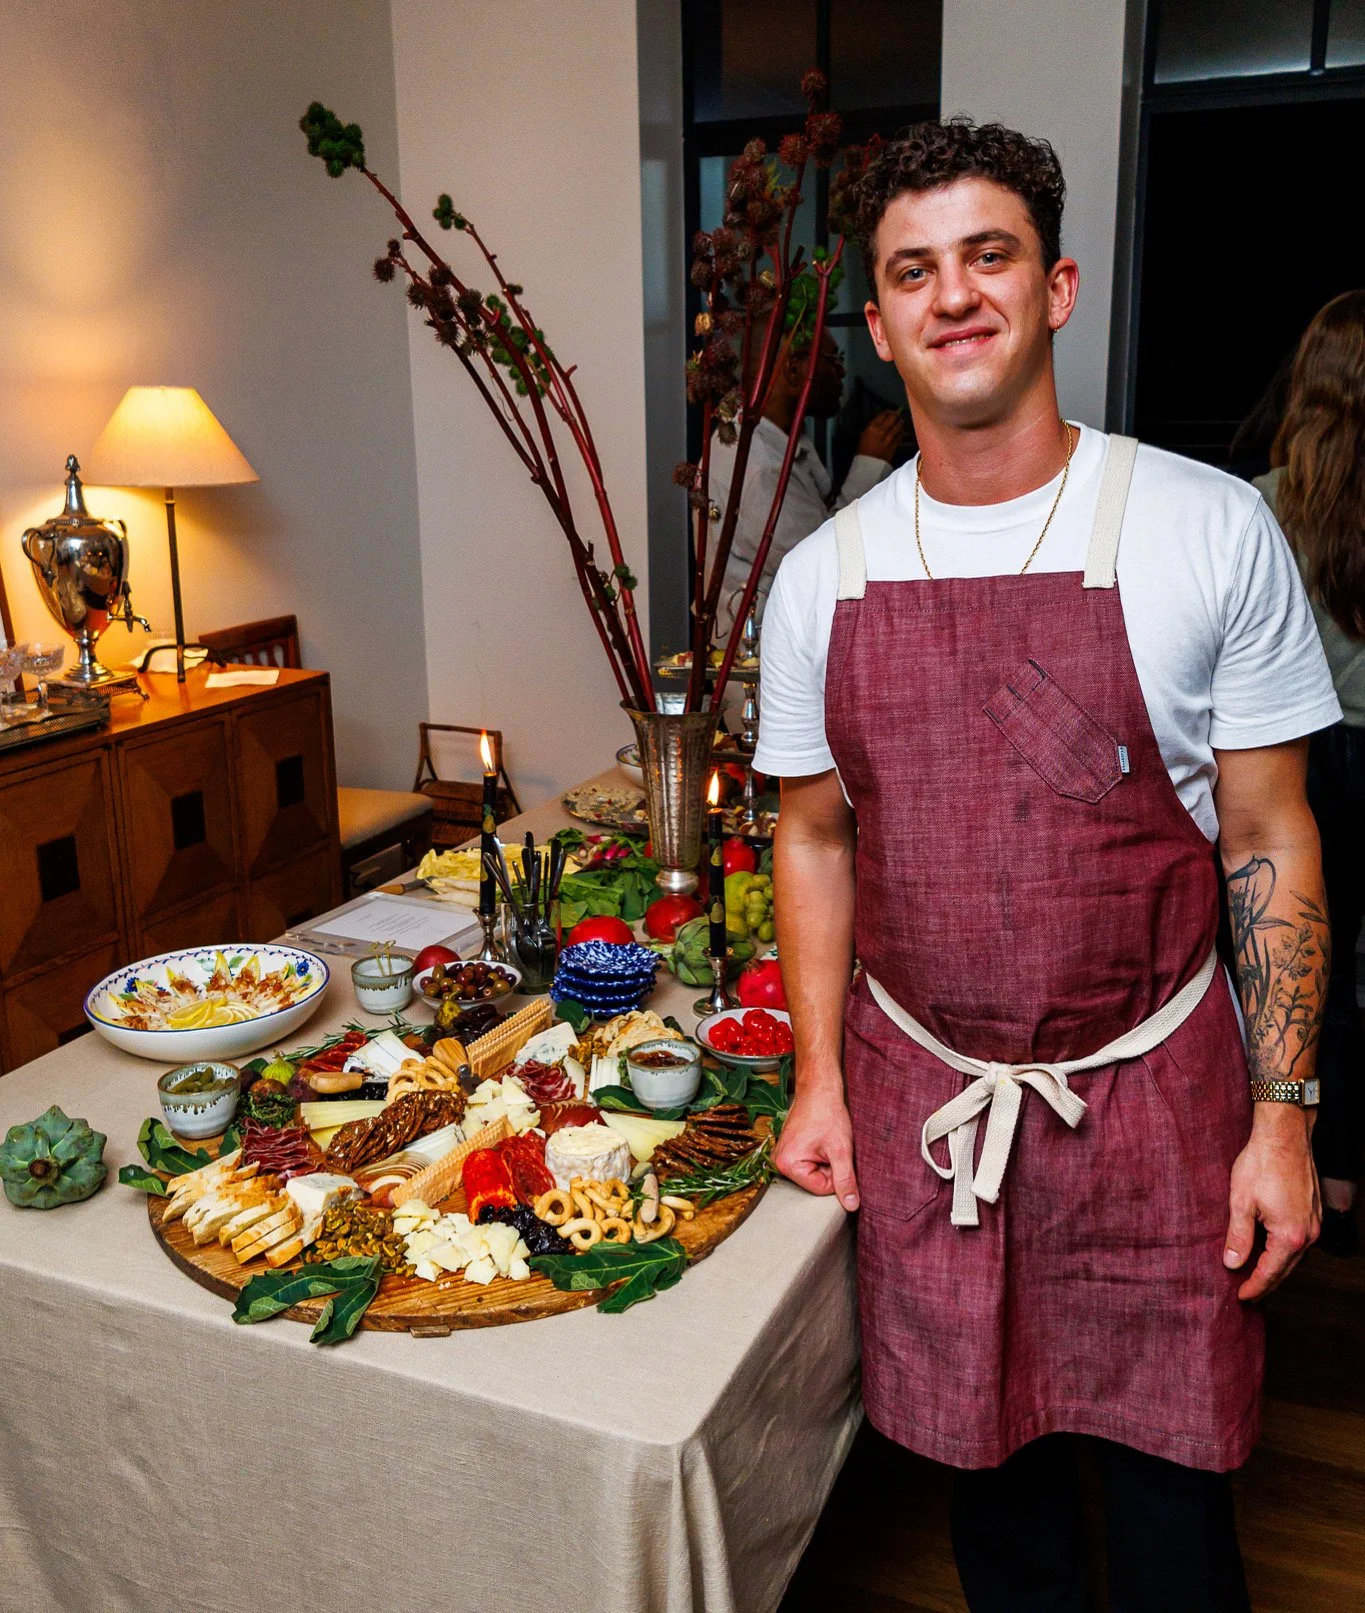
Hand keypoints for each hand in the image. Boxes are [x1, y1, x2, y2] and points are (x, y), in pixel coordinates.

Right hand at [774, 1080, 859, 1209]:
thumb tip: (851, 1205)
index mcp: (788, 1165)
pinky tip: (822, 1139)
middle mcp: (779, 1162)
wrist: (820, 1088)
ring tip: (827, 1141)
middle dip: (830, 1168)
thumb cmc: (827, 1113)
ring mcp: (783, 1155)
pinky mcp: (790, 1148)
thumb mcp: (841, 1150)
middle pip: (816, 1182)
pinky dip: (821, 1154)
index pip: (822, 1189)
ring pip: (815, 1172)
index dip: (836, 1175)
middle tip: (832, 1146)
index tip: (837, 1154)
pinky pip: (810, 1162)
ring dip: (826, 1160)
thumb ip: (845, 1180)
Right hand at [856, 410, 905, 463]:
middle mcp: (881, 431)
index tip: (890, 412)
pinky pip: (901, 435)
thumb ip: (873, 427)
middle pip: (893, 417)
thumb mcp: (864, 436)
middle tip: (897, 415)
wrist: (868, 466)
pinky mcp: (895, 445)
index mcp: (872, 428)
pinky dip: (901, 432)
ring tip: (900, 422)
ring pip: (899, 425)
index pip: (884, 414)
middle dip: (896, 415)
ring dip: (900, 423)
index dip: (888, 412)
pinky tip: (900, 432)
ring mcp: (889, 438)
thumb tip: (881, 421)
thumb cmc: (863, 452)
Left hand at [1224, 1105, 1320, 1300]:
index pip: (1270, 1273)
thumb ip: (1238, 1237)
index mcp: (1289, 1236)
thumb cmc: (1261, 1164)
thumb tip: (1232, 1263)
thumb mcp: (1240, 1202)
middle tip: (1247, 1292)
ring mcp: (1312, 1222)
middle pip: (1285, 1268)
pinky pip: (1298, 1240)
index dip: (1254, 1287)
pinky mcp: (1312, 1210)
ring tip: (1255, 1274)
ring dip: (1275, 1266)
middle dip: (1266, 1282)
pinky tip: (1269, 1248)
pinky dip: (1283, 1250)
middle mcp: (1307, 1233)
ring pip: (1293, 1255)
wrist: (1284, 1136)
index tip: (1241, 1297)